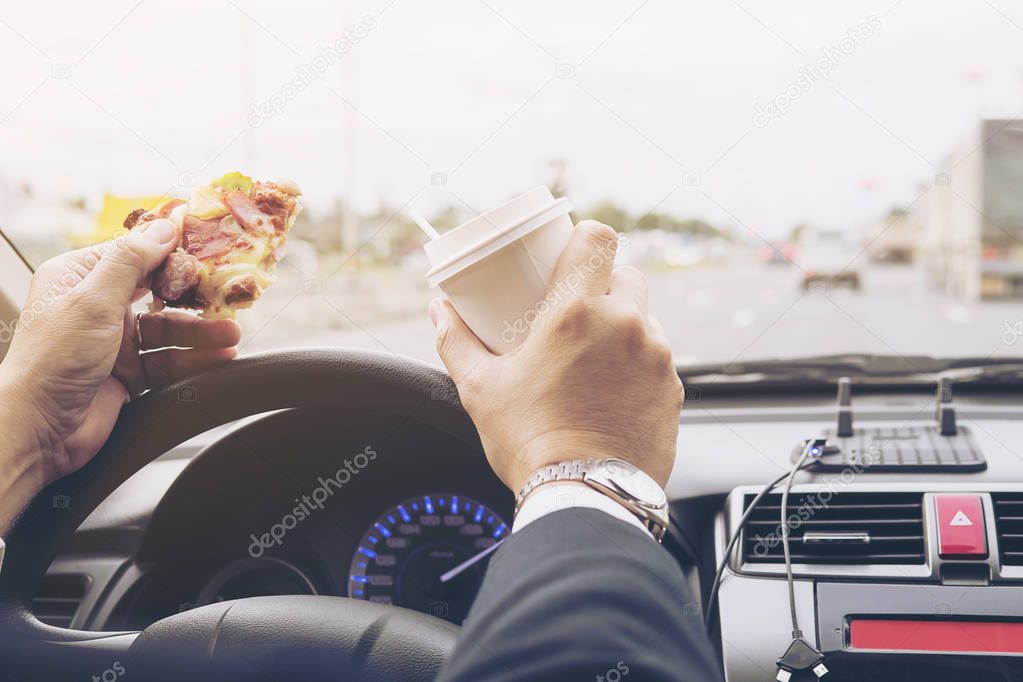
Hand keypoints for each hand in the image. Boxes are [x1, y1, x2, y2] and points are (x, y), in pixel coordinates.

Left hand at [0, 218, 239, 529]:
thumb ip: (132, 260)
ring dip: (201, 332)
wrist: (39, 430)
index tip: (209, 247)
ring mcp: (113, 342)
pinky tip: (219, 357)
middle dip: (193, 297)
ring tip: (232, 334)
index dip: (171, 252)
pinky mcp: (128, 374)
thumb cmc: (53, 360)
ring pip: (168, 330)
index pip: (133, 255)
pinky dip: (194, 359)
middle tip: (226, 295)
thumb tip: (165, 226)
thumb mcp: (93, 300)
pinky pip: (169, 361)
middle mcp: (96, 307)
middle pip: (157, 293)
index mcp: (78, 278)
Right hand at [429, 220, 681, 494]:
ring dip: (623, 328)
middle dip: (604, 287)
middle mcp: (624, 324)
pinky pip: (658, 359)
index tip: (570, 256)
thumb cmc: (530, 442)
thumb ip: (456, 341)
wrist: (585, 496)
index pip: (598, 238)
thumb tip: (438, 311)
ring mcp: (656, 356)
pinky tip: (613, 392)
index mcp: (575, 312)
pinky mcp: (673, 388)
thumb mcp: (481, 389)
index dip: (585, 238)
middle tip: (576, 314)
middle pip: (626, 274)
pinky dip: (638, 365)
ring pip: (645, 319)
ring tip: (593, 360)